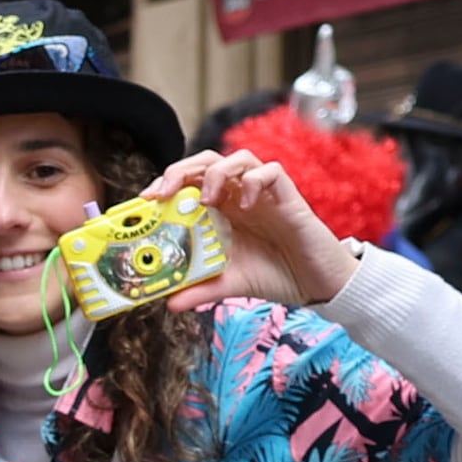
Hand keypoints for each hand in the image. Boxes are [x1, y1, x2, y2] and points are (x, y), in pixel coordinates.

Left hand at [147, 145, 358, 312]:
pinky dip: (255, 180)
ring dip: (216, 172)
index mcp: (221, 210)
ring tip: (206, 199)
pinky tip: (245, 204)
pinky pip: (271, 172)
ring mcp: (264, 194)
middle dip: (181, 170)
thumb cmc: (275, 274)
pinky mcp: (288, 197)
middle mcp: (240, 196)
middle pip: (207, 162)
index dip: (166, 183)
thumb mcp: (229, 284)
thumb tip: (169, 303)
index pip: (189, 181)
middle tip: (164, 193)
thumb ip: (200, 290)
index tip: (146, 200)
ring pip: (238, 158)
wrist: (316, 284)